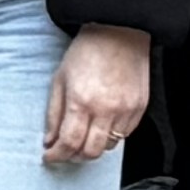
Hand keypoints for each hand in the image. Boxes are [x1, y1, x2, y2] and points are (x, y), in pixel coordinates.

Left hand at [45, 25, 152, 169]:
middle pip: (91, 152)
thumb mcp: (60, 78)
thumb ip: (54, 113)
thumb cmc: (88, 51)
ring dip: (93, 147)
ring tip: (84, 136)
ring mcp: (126, 110)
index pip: (69, 142)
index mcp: (82, 101)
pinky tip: (101, 125)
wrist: (118, 33)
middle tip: (66, 152)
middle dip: (75, 157)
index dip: (57, 155)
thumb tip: (50, 140)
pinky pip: (125, 135)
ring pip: (109, 147)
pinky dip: (111, 136)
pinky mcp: (140, 108)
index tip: (50, 156)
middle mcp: (106, 109)